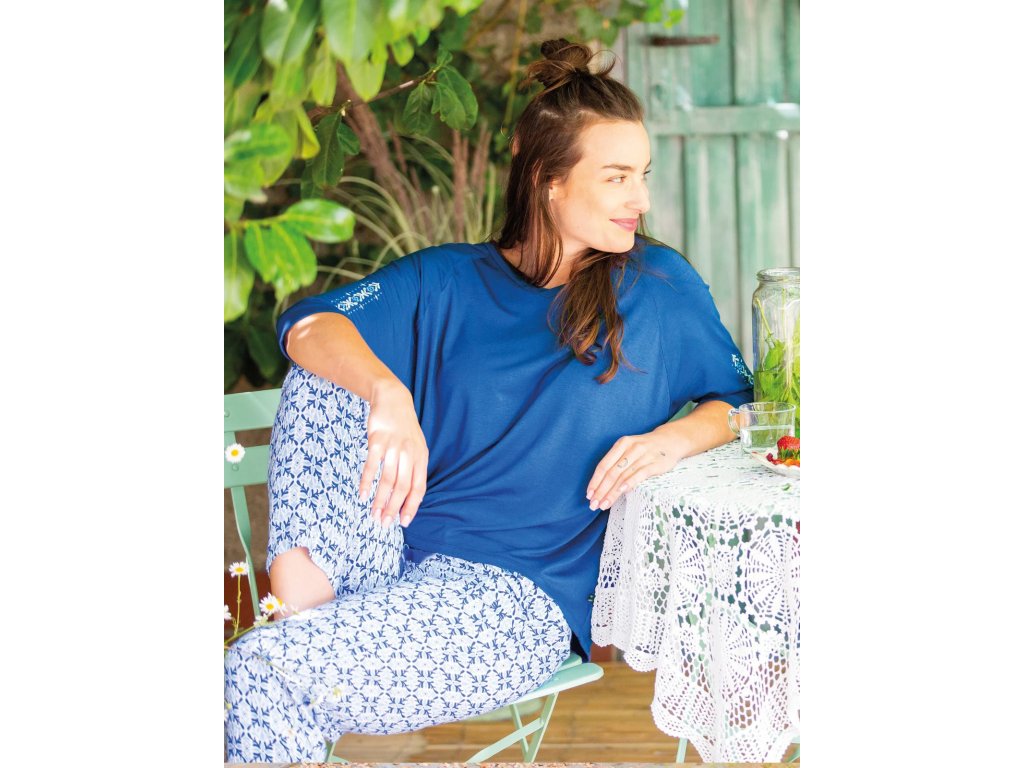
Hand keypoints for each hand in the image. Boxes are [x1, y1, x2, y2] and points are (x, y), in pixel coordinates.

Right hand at [360, 379, 428, 527]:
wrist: (393, 399)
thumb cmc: (404, 428)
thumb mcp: (416, 446)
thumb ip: (414, 468)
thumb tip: (410, 495)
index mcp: (421, 457)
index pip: (418, 488)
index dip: (411, 506)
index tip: (403, 522)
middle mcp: (410, 454)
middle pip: (402, 487)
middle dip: (393, 508)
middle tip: (383, 523)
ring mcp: (394, 448)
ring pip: (388, 480)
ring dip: (379, 500)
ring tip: (373, 514)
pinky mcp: (377, 441)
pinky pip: (371, 466)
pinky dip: (366, 482)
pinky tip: (362, 494)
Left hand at [586, 430, 681, 510]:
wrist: (670, 440)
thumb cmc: (645, 448)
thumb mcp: (629, 448)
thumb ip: (616, 463)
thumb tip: (600, 485)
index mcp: (621, 444)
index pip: (603, 465)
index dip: (595, 481)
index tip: (589, 495)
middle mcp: (631, 448)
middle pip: (612, 473)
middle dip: (601, 490)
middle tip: (594, 504)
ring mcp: (644, 455)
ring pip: (623, 476)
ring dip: (612, 492)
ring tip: (604, 504)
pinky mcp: (656, 463)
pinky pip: (640, 474)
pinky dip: (630, 483)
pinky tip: (622, 492)